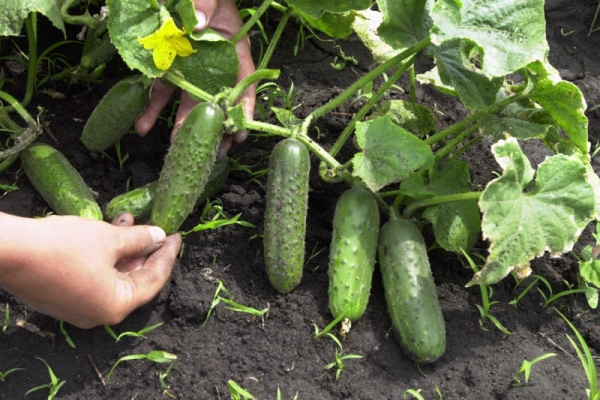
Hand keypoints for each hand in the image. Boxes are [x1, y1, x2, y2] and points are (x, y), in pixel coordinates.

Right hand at [0, 212, 180, 328]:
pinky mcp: (60, 297)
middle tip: (155, 228)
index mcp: (116, 306)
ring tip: (127, 220)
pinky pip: (93, 277)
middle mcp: (98, 313)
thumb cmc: (65, 247)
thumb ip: (138, 239)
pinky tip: (105, 230)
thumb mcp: (109, 239)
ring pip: (112, 276)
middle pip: (133, 280)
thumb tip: (158, 237)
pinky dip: (104, 255)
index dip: (167, 255)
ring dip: (122, 248)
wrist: (9, 251)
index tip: (176, 236)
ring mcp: (77, 307)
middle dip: (144, 250)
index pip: (153, 280)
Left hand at [136, 0, 255, 160]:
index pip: (243, 84)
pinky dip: (151, 109)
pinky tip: (142, 126)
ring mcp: (191, 69)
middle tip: (212, 151)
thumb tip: (198, 25)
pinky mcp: (169, 67)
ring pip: (188, 102)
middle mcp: (215, 65)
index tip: (240, 132)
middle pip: (216, 100)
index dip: (243, 109)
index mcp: (233, 50)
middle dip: (212, 126)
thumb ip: (205, 5)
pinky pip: (161, 91)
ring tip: (174, 145)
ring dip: (181, 125)